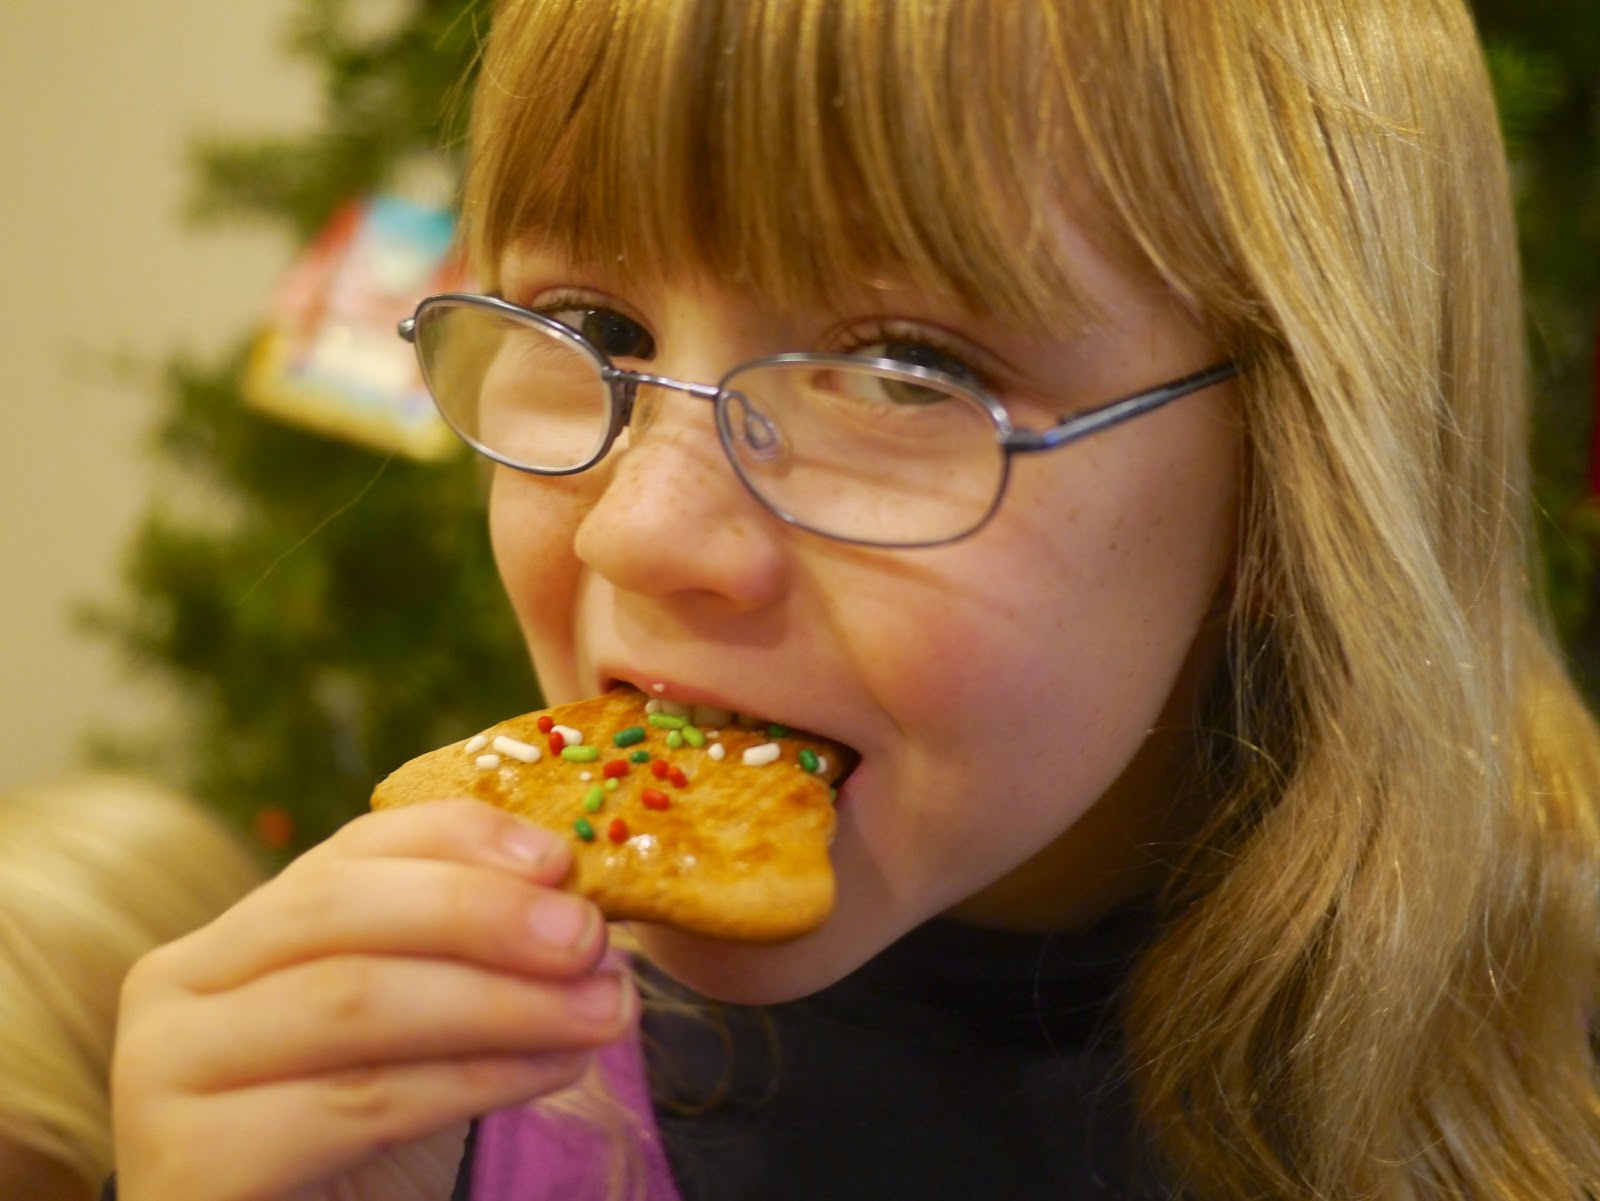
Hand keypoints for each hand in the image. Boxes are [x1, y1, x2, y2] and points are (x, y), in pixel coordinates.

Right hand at [111, 799, 634, 1200]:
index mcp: (229, 938)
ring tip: (604, 1009)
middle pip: (341, 910)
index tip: (562, 857)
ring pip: (354, 1000)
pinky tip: (556, 1069)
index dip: (460, 840)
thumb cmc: (346, 1148)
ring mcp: (165, 1073)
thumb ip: (453, 962)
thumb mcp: (399, 1034)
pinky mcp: (194, 1162)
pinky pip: (361, 1100)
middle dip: (482, 913)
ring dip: (502, 999)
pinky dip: (478, 1078)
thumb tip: (576, 901)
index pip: (350, 853)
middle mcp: (176, 988)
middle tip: (590, 935)